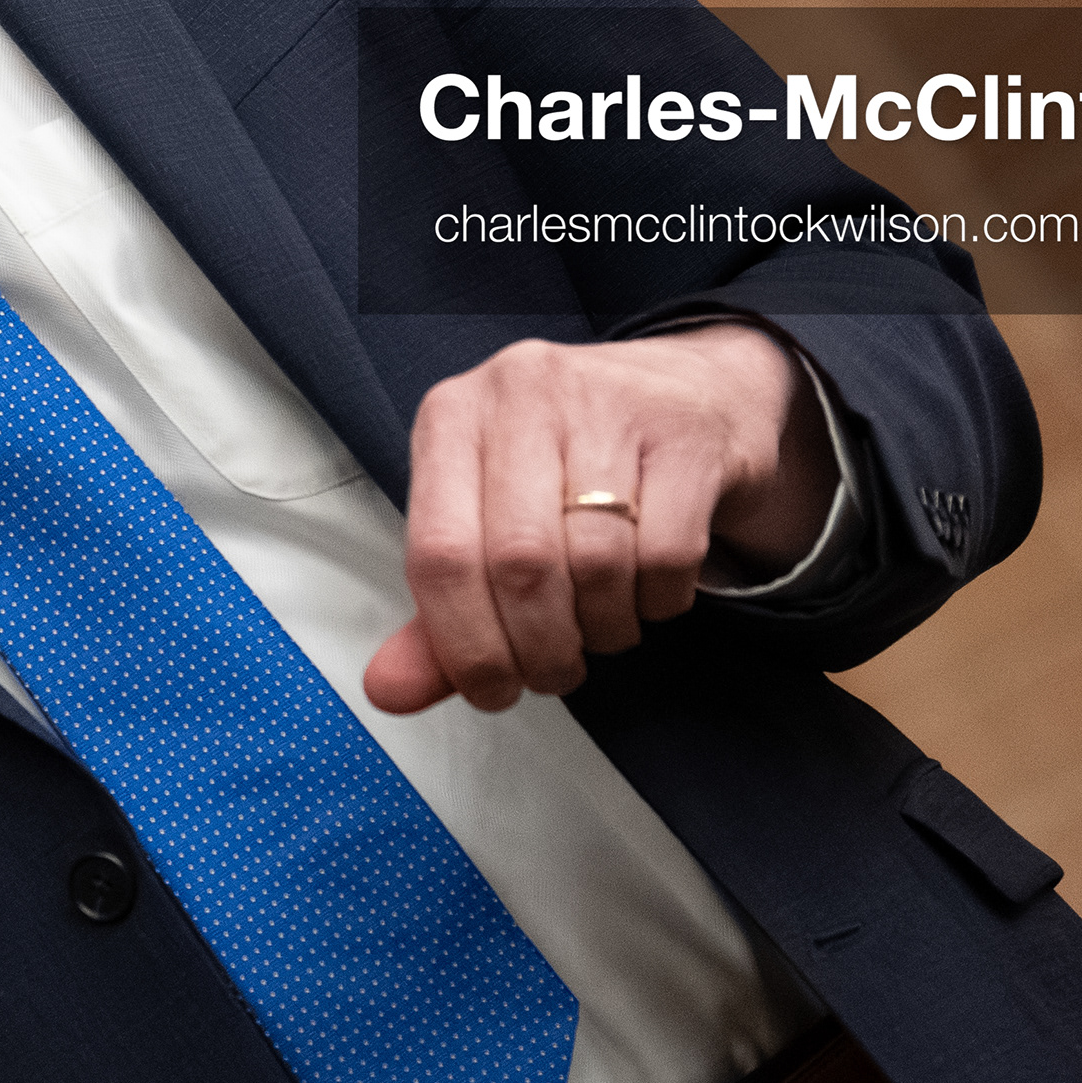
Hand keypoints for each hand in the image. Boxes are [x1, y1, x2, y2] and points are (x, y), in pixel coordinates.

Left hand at [365, 324, 830, 714]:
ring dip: (603, 629)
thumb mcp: (488, 518)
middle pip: (518, 563)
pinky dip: (658, 601)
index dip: (464, 644)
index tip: (491, 688)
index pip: (437, 553)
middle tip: (553, 672)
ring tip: (603, 628)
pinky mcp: (686, 431)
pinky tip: (650, 592)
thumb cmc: (572, 466)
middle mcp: (522, 394)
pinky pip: (668, 554)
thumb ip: (439, 610)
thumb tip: (390, 689)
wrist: (692, 393)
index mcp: (451, 417)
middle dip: (539, 649)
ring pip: (597, 562)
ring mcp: (608, 403)